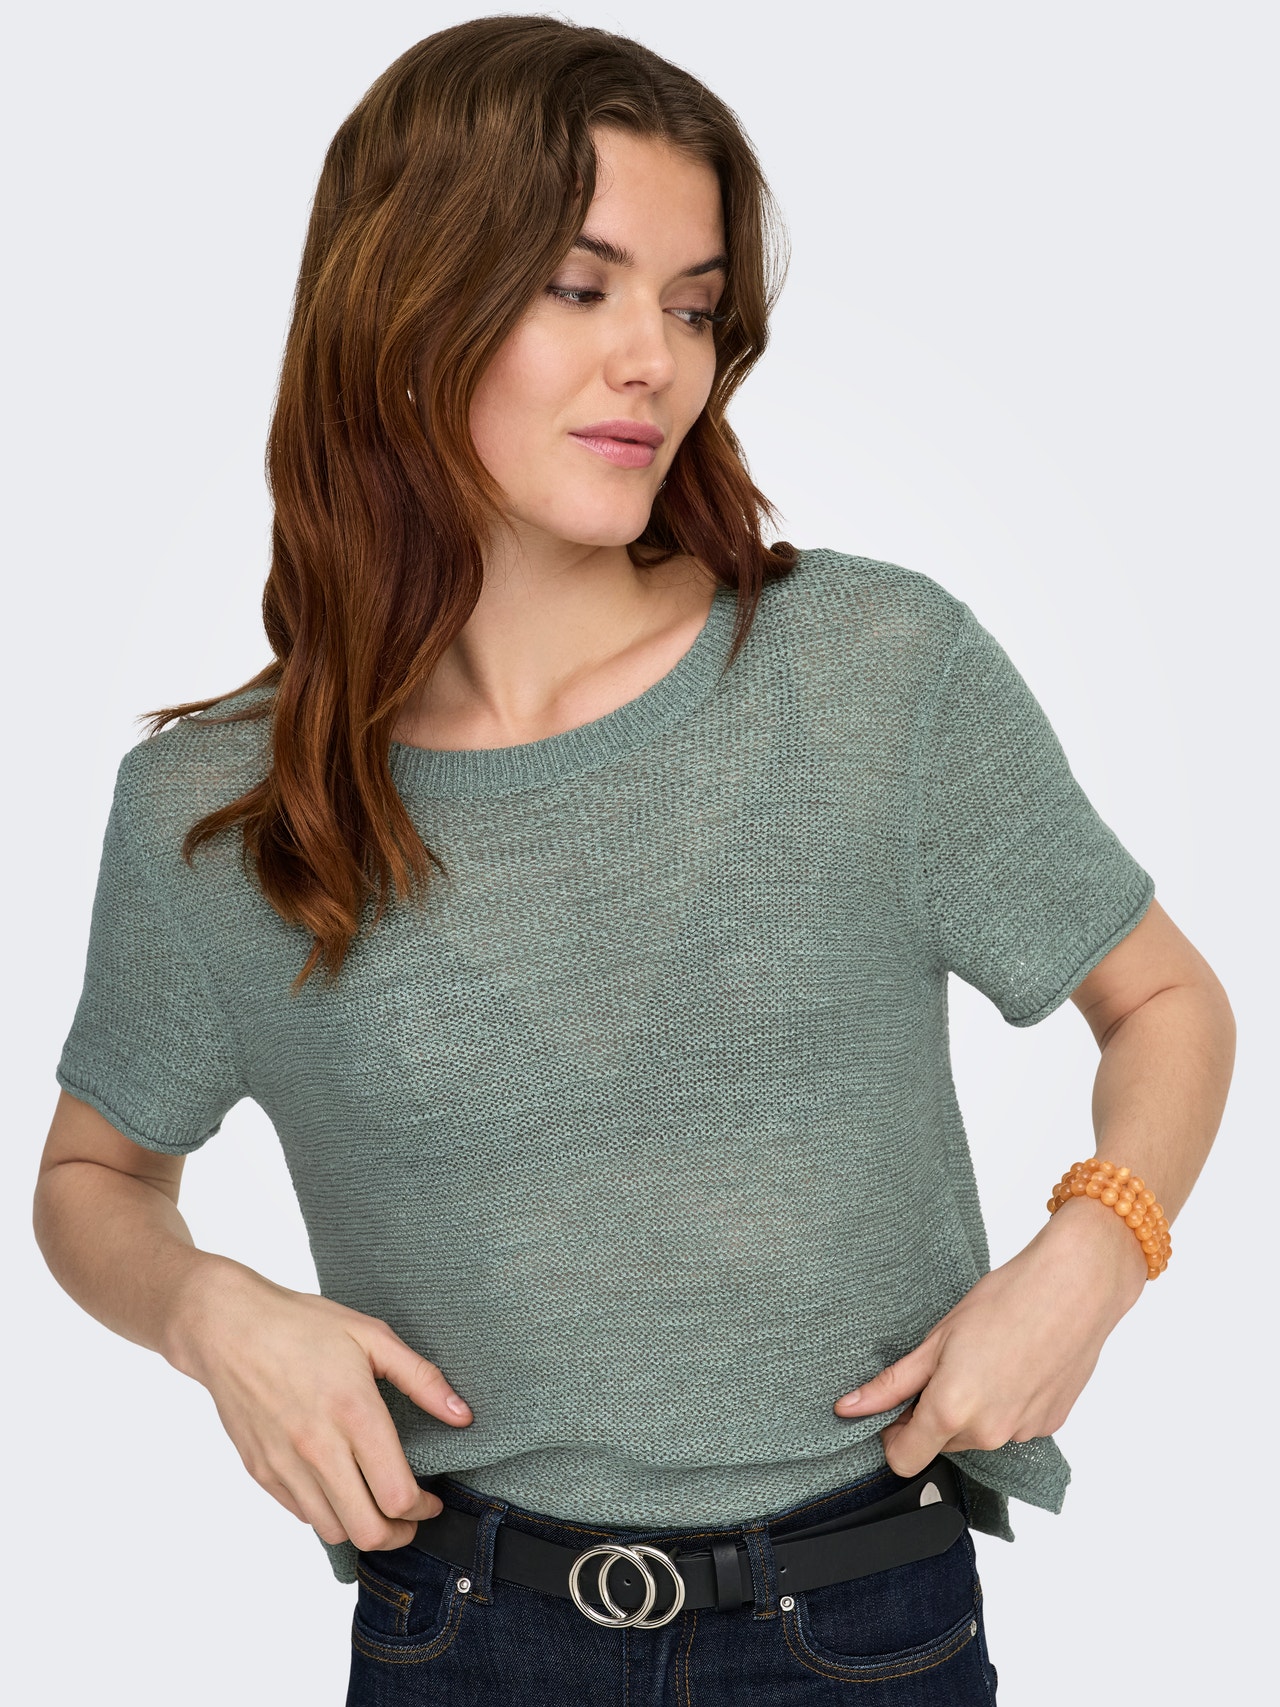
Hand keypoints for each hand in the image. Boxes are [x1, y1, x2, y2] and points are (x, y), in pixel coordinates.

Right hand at [164, 1257, 472, 1550]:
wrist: (227, 1327)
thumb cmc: (302, 1325)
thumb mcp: (371, 1336)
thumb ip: (421, 1378)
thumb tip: (462, 1415)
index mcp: (353, 1413)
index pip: (397, 1495)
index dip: (424, 1509)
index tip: (432, 1500)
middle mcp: (318, 1448)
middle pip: (368, 1530)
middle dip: (399, 1534)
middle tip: (411, 1517)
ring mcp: (285, 1465)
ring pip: (333, 1530)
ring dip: (362, 1528)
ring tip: (377, 1505)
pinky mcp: (261, 1471)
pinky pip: (302, 1515)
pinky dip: (327, 1514)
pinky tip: (340, 1488)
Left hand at [831, 1198, 1148, 1477]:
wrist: (1075, 1288)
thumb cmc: (1007, 1301)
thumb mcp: (938, 1338)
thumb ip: (893, 1383)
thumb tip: (850, 1408)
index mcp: (952, 1412)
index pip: (903, 1460)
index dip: (892, 1435)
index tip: (897, 1407)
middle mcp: (988, 1434)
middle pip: (941, 1443)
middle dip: (934, 1412)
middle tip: (945, 1362)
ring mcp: (1023, 1434)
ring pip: (978, 1434)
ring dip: (971, 1408)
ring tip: (984, 1357)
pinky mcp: (1049, 1425)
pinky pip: (1012, 1426)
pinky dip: (1004, 1404)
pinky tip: (1012, 1365)